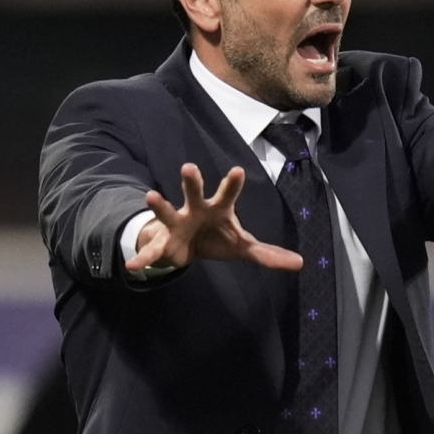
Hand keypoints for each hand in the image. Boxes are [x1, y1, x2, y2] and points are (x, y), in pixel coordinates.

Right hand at [128, 163, 303, 272]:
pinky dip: (144, 258)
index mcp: (218, 209)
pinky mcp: (163, 242)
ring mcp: (176, 223)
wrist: (187, 246)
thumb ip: (268, 254)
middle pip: (194, 192)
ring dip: (159, 205)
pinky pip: (152, 251)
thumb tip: (300, 263)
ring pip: (167, 211)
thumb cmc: (218, 238)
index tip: (237, 170)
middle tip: (189, 167)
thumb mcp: (244, 247)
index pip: (227, 194)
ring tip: (150, 196)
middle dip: (191, 181)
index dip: (232, 183)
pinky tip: (134, 266)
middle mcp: (195, 210)